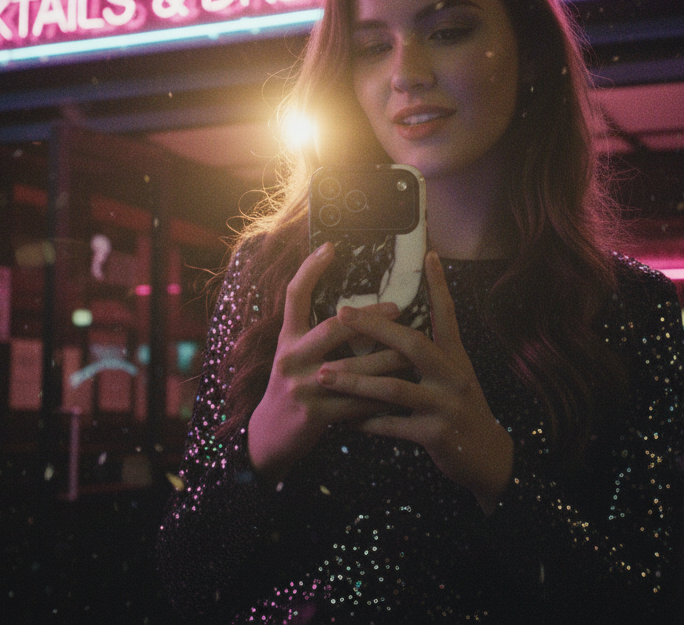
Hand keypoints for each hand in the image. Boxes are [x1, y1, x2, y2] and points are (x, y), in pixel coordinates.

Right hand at [247, 242, 412, 483]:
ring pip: (354, 367)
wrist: (269, 438)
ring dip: (387, 359)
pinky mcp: (316, 414)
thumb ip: (313, 335)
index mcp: (287, 339)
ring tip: (414, 351)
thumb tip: (352, 311)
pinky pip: (357, 402)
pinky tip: (403, 392)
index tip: (330, 246)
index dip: (310, 269)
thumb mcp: (293, 357)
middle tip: (397, 307)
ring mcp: (302, 386)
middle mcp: (291, 357)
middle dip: (369, 318)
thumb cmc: (292, 390)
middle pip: (333, 328)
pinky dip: (381, 397)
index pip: (294, 296)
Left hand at [319, 252, 513, 514]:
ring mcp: (446, 405)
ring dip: (356, 382)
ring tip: (325, 375)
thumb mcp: (455, 377)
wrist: (487, 458)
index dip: (440, 286)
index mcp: (456, 358)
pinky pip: (393, 426)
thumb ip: (431, 355)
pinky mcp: (436, 434)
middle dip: (374, 328)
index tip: (430, 255)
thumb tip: (398, 329)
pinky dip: (366, 422)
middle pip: (412, 344)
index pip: (448, 314)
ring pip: (394, 389)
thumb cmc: (461, 411)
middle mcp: (454, 376)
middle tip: (341, 314)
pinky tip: (343, 421)